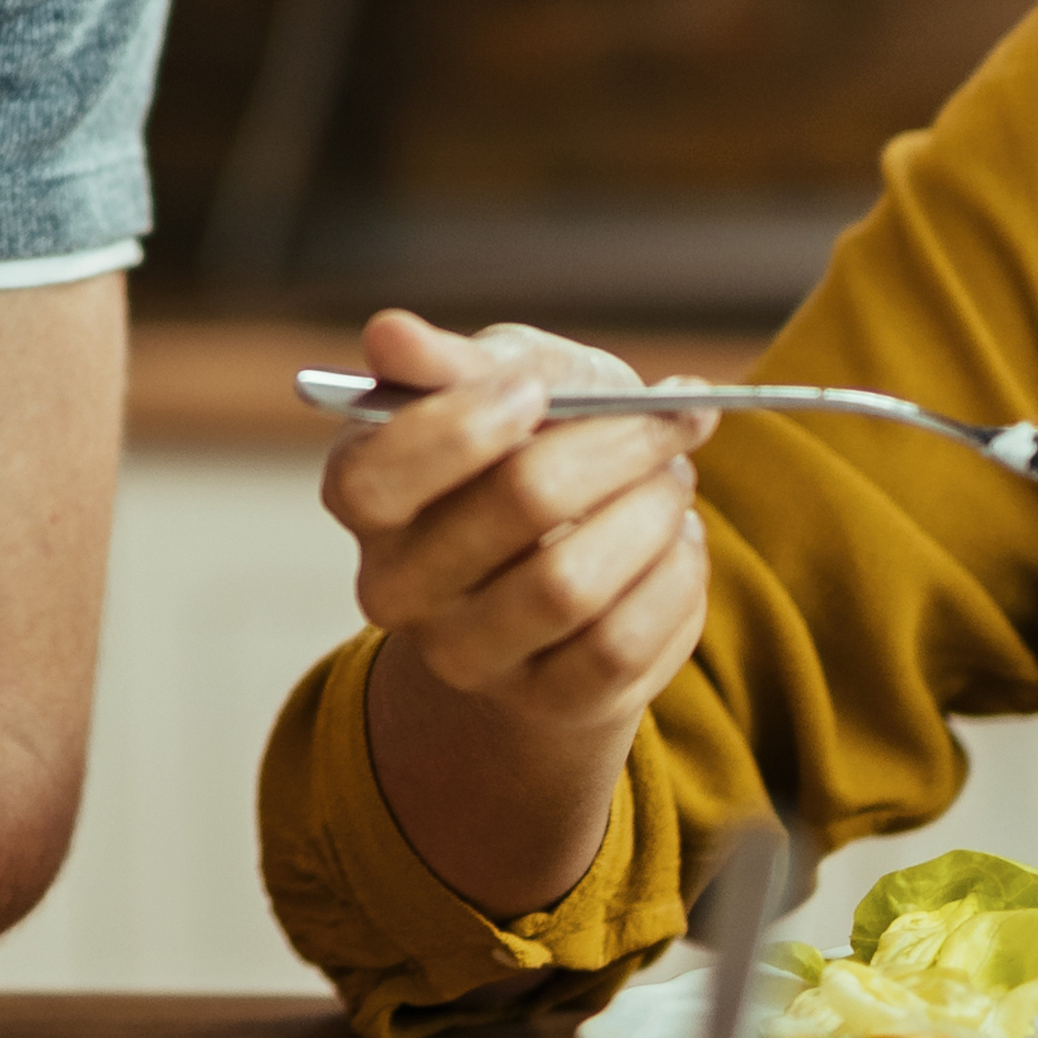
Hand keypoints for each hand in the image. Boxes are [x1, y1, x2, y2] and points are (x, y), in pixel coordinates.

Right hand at [327, 310, 714, 744]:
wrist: (573, 557)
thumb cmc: (529, 446)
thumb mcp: (499, 382)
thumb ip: (453, 363)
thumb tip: (387, 333)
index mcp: (360, 494)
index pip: (377, 477)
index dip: (463, 426)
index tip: (536, 388)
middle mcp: (394, 589)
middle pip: (514, 506)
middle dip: (615, 446)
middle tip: (669, 420)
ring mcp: (466, 657)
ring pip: (573, 584)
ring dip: (652, 512)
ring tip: (675, 480)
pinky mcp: (546, 703)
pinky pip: (623, 645)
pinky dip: (674, 577)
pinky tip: (677, 543)